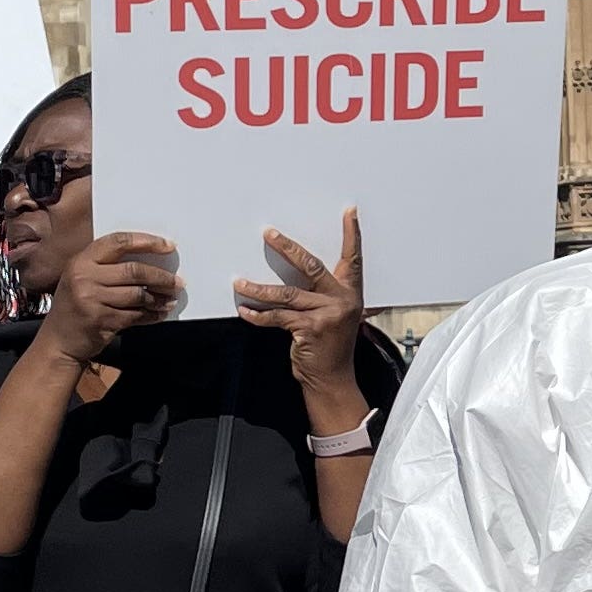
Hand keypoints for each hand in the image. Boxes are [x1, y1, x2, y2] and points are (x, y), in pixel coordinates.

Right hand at [38, 232, 182, 364]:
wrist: (58, 342)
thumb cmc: (75, 307)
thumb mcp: (82, 278)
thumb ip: (107, 267)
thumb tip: (150, 260)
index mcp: (81, 260)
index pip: (118, 242)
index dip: (147, 242)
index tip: (168, 246)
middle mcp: (84, 277)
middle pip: (133, 270)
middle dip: (161, 277)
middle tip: (178, 282)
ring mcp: (91, 299)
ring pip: (137, 294)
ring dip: (159, 298)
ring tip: (170, 298)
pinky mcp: (101, 320)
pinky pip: (135, 315)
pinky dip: (151, 315)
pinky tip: (160, 313)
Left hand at [233, 209, 368, 421]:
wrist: (333, 379)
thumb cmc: (330, 347)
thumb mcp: (337, 317)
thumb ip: (324, 296)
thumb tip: (298, 275)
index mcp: (350, 293)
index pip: (352, 258)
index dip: (351, 234)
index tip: (349, 212)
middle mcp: (342, 300)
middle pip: (311, 266)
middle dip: (287, 247)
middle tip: (269, 234)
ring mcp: (327, 315)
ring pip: (286, 293)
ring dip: (258, 288)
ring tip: (239, 283)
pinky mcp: (309, 329)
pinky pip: (277, 317)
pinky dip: (257, 314)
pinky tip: (244, 309)